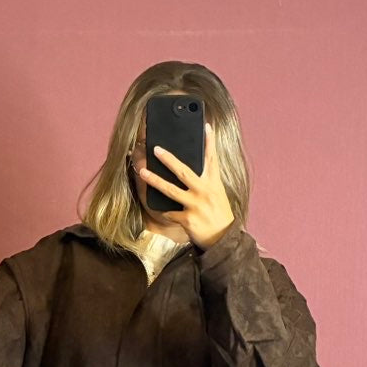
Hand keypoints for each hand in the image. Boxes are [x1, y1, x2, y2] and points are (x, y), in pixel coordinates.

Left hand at [137, 121, 235, 249]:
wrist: (224, 240)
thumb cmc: (218, 214)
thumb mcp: (217, 194)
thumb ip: (206, 181)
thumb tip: (189, 168)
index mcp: (214, 184)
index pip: (212, 159)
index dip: (210, 142)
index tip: (206, 126)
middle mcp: (205, 192)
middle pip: (184, 172)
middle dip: (169, 159)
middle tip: (156, 149)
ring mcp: (196, 205)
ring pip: (170, 190)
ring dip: (154, 180)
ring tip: (142, 172)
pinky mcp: (188, 219)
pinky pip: (169, 212)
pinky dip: (163, 210)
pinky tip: (156, 207)